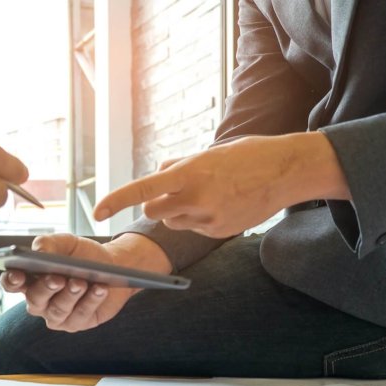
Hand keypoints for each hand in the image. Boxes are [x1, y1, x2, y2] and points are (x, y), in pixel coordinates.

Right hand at [0, 233, 170, 331]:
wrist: (112, 265)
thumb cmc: (82, 255)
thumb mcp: (66, 242)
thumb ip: (49, 243)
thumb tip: (38, 251)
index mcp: (30, 280)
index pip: (11, 283)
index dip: (11, 281)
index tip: (18, 274)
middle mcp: (40, 301)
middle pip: (35, 300)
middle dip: (45, 289)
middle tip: (57, 278)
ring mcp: (58, 315)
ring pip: (58, 311)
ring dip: (70, 296)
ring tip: (81, 281)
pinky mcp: (78, 323)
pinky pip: (81, 315)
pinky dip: (91, 301)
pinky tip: (99, 288)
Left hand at [94, 132, 350, 237]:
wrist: (288, 171)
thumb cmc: (247, 156)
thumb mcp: (208, 153)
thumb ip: (178, 167)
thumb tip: (156, 175)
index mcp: (189, 172)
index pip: (142, 189)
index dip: (116, 201)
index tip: (97, 212)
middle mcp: (194, 197)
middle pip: (152, 211)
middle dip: (155, 204)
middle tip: (176, 192)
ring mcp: (207, 218)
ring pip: (172, 221)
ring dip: (178, 211)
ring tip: (207, 195)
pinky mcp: (219, 232)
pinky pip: (194, 229)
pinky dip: (199, 220)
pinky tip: (222, 205)